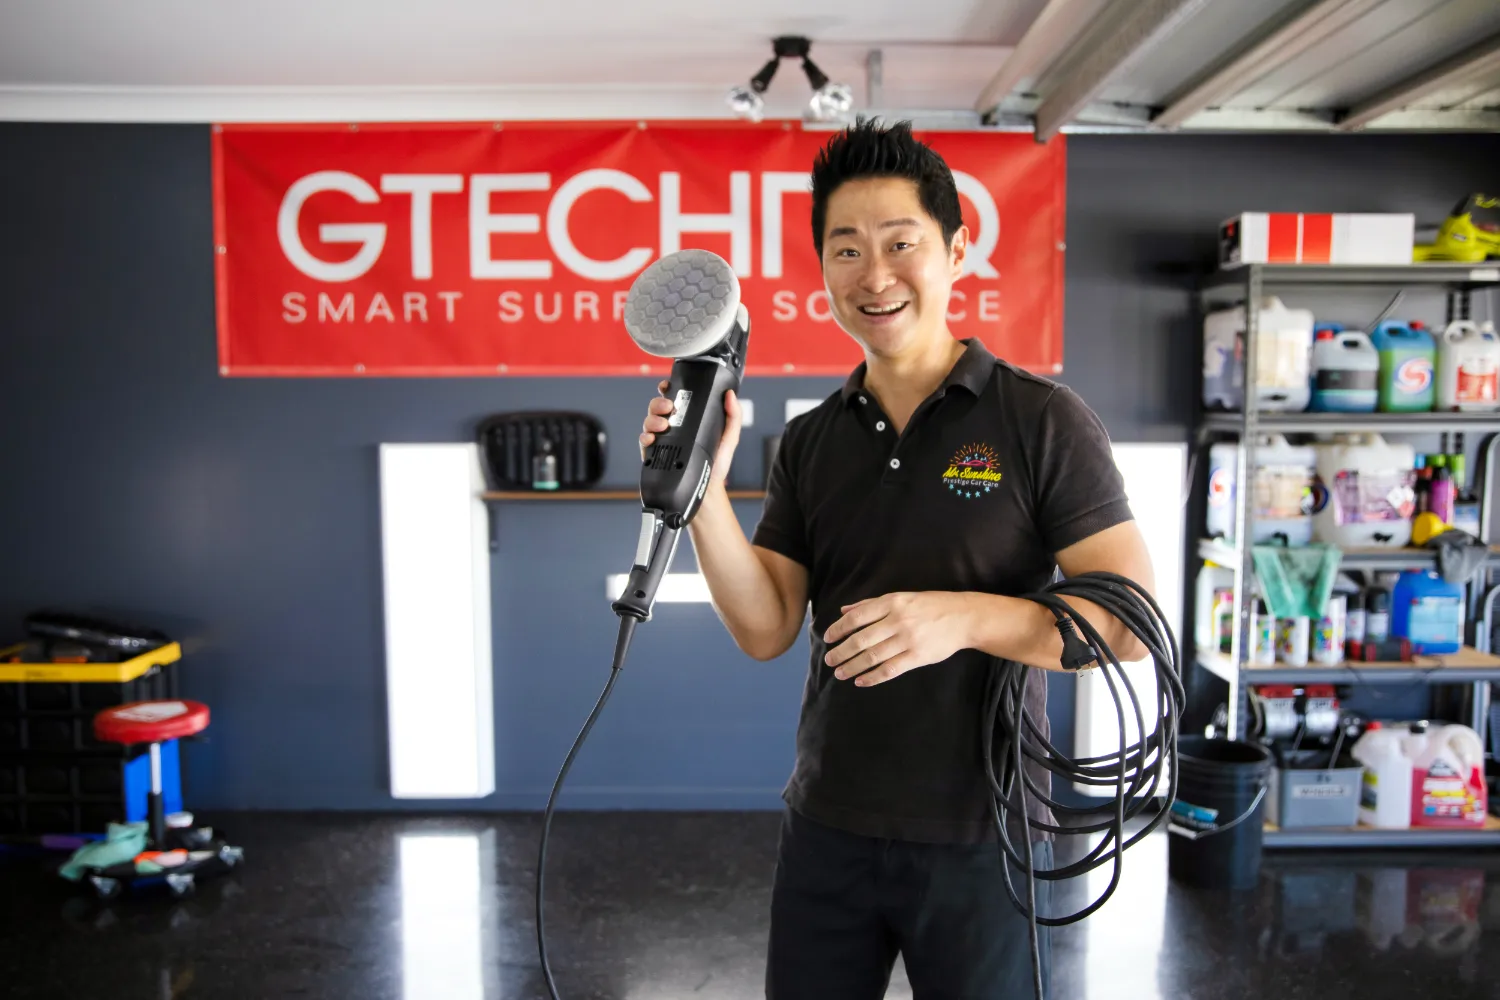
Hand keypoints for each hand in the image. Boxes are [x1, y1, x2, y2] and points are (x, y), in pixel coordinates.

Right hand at [638, 379, 742, 489]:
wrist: (708, 488)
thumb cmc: (717, 464)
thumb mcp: (729, 437)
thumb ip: (733, 416)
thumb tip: (731, 396)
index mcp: (688, 420)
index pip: (674, 398)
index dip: (668, 389)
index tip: (668, 386)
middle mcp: (673, 428)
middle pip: (658, 407)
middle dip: (659, 403)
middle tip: (669, 407)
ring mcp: (662, 440)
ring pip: (649, 421)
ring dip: (653, 419)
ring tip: (663, 424)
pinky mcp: (654, 454)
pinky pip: (644, 441)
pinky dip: (645, 437)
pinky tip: (652, 438)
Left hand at [823, 592, 972, 686]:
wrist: (963, 617)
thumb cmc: (930, 605)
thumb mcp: (901, 597)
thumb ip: (871, 604)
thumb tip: (844, 610)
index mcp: (892, 603)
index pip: (857, 618)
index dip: (839, 629)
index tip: (827, 638)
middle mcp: (898, 620)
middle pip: (861, 639)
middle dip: (841, 652)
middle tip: (829, 660)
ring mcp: (908, 639)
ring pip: (873, 656)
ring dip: (853, 666)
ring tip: (840, 673)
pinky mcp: (918, 656)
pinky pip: (890, 669)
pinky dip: (873, 677)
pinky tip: (861, 681)